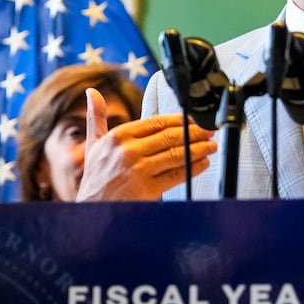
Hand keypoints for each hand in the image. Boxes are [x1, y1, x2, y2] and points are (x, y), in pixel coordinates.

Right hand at [76, 88, 215, 200]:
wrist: (92, 211)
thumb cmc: (96, 178)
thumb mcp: (93, 145)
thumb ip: (96, 117)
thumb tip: (92, 92)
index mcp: (118, 136)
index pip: (156, 122)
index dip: (179, 120)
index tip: (193, 120)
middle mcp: (129, 151)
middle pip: (170, 136)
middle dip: (195, 132)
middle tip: (209, 131)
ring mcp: (139, 170)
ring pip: (177, 154)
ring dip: (199, 149)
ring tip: (211, 145)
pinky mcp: (149, 189)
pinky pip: (177, 174)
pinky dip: (193, 167)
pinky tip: (203, 163)